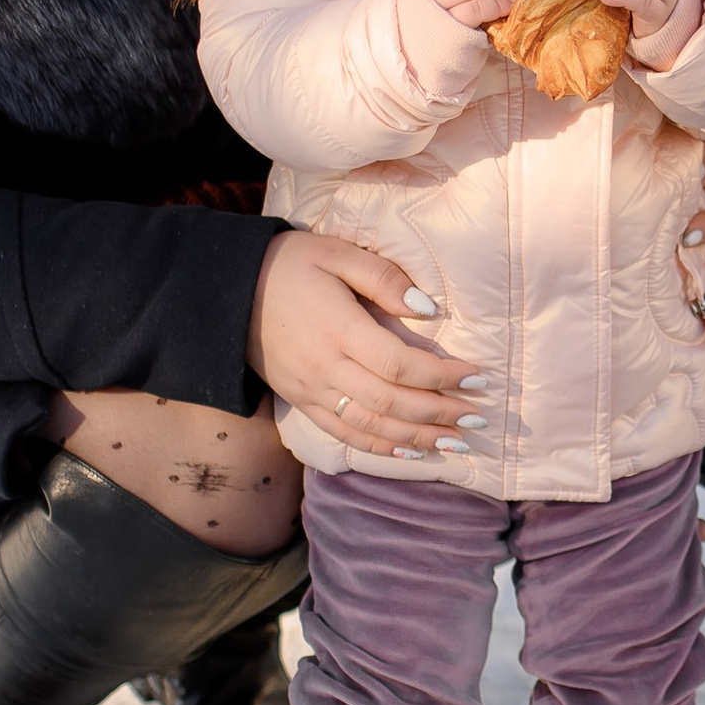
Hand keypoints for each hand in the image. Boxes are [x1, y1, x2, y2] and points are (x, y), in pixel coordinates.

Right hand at [248, 232, 488, 455]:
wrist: (227, 292)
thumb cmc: (290, 264)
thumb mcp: (337, 254)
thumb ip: (384, 278)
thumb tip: (429, 309)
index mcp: (339, 329)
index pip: (399, 365)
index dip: (441, 376)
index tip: (477, 377)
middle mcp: (325, 367)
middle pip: (391, 402)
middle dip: (439, 412)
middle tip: (478, 416)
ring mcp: (311, 389)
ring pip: (371, 425)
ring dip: (417, 437)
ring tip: (455, 442)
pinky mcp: (301, 401)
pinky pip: (343, 433)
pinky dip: (378, 446)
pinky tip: (409, 451)